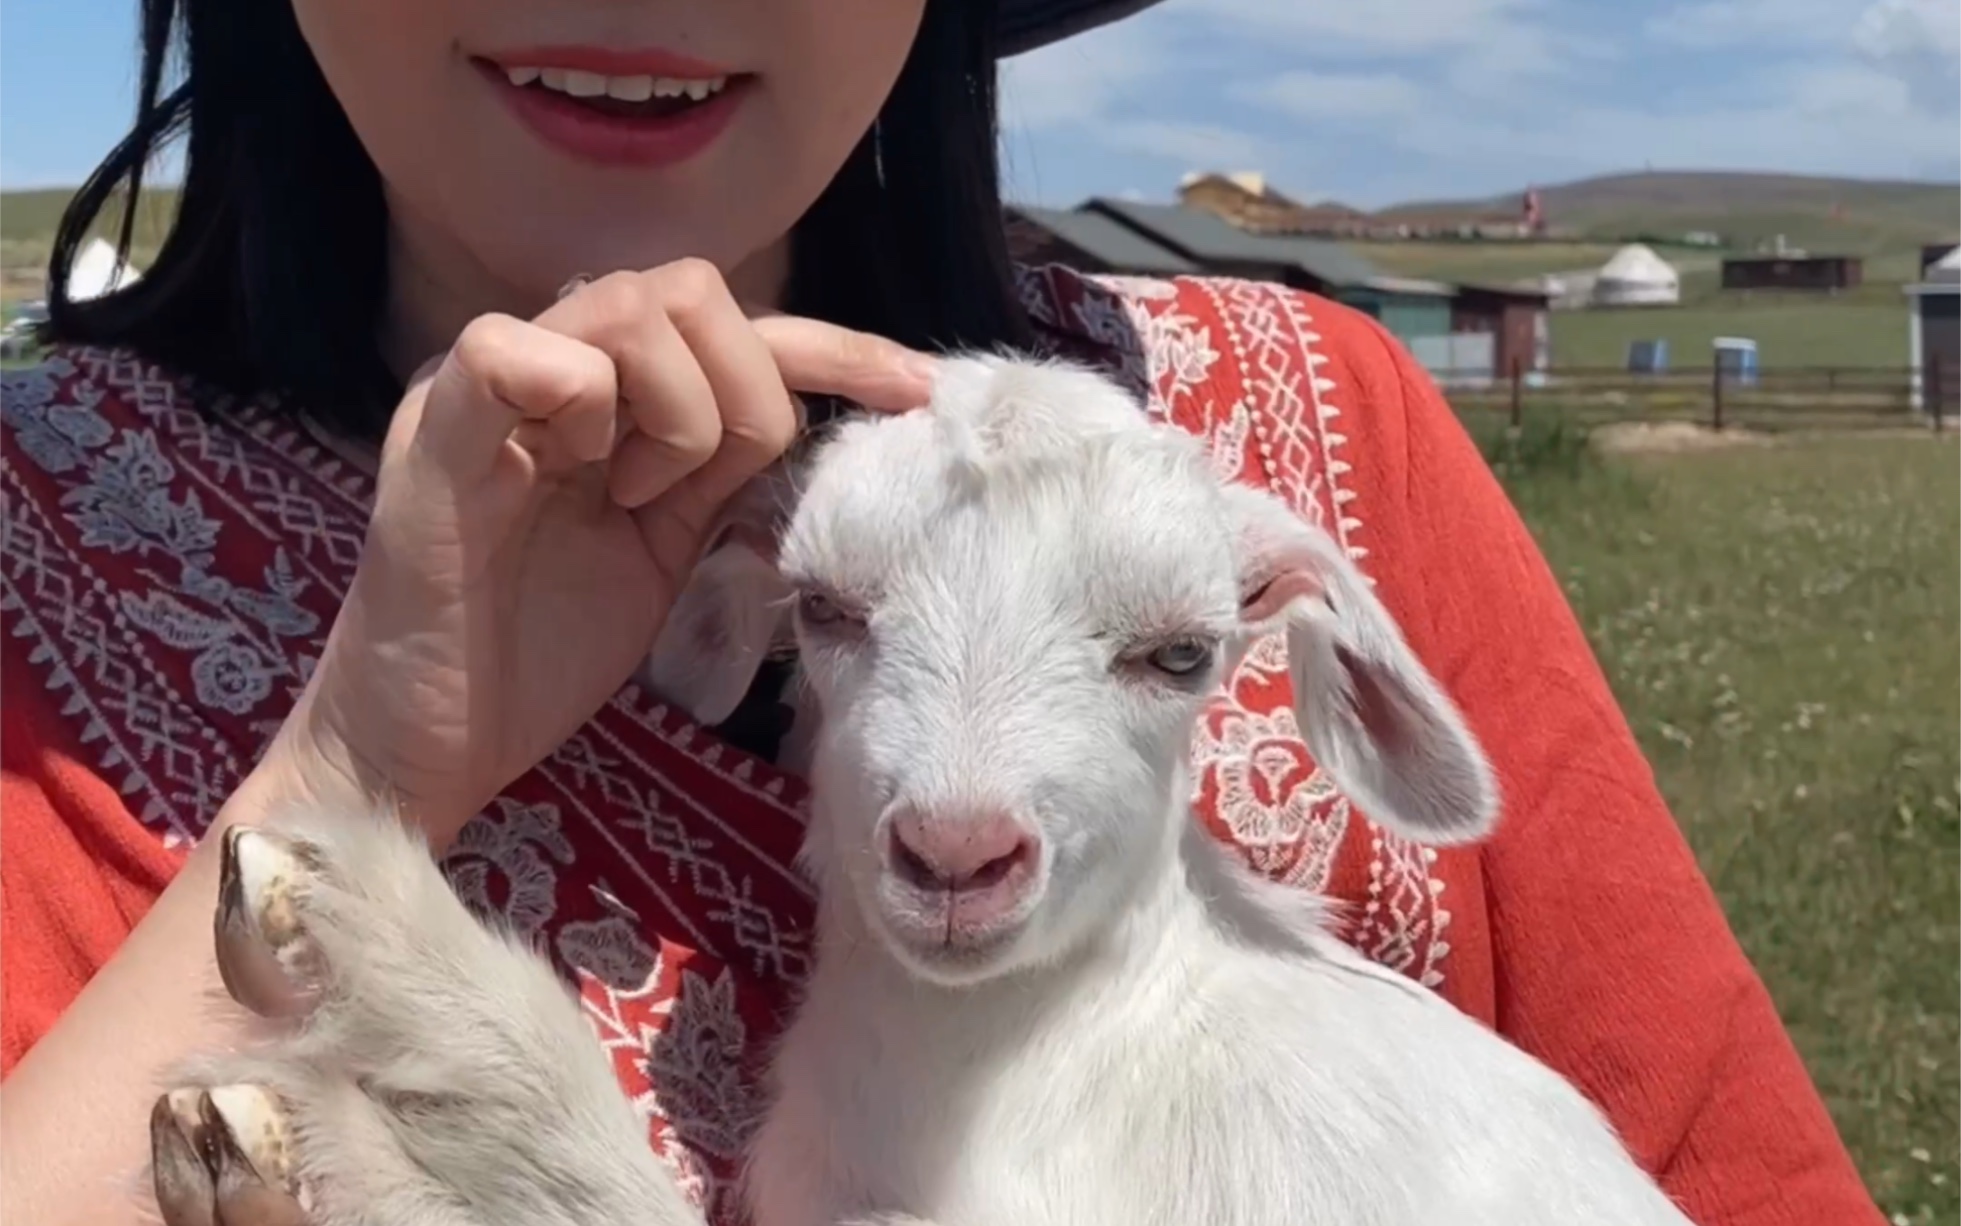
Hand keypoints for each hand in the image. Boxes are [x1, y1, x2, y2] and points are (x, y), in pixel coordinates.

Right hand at [273, 260, 934, 844]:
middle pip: (691, 292)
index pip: (731, 326)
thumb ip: (721, 469)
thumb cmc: (540, 651)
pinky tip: (579, 476)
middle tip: (690, 489)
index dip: (832, 346)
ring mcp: (487, 389)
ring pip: (628, 308)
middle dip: (739, 391)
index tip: (914, 390)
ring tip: (633, 495)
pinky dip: (580, 403)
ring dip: (673, 410)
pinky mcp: (433, 427)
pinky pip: (516, 348)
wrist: (430, 743)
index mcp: (602, 395)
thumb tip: (818, 411)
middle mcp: (544, 366)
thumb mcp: (666, 549)